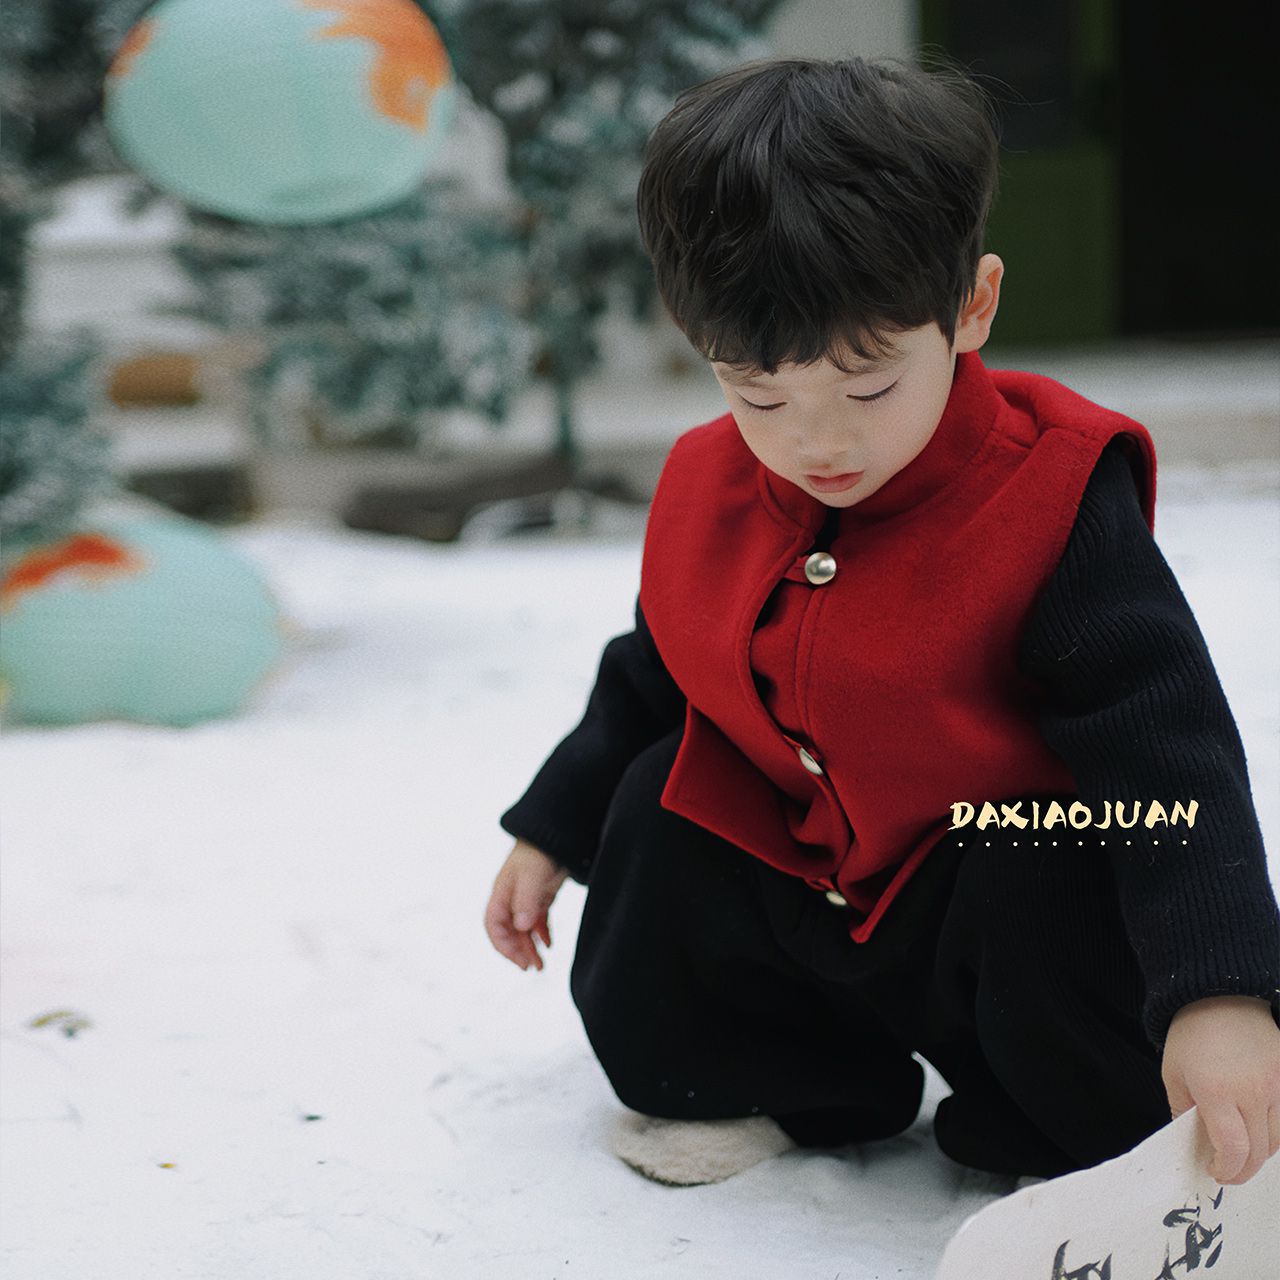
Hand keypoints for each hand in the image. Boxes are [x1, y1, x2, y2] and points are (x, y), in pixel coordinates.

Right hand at [484, 839, 568, 971]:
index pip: (494, 926)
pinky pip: (537, 920)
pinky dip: (542, 934)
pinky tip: (549, 944)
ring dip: (531, 947)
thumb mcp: (532, 876)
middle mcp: (511, 898)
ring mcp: (525, 897)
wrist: (554, 834)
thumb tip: (521, 927)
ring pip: (523, 929)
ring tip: (542, 965)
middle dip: (519, 951)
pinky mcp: (540, 896)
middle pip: (509, 931)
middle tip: (533, 967)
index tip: (519, 960)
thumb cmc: (539, 852)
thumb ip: (526, 901)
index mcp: (502, 894)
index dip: (504, 946)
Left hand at [1161, 994, 1279, 1184]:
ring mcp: (1276, 1086)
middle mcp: (1252, 1092)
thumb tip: (1193, 1143)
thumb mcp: (1174, 1072)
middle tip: (1227, 1172)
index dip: (1226, 1169)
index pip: (1233, 1149)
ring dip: (1260, 1155)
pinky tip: (1256, 1133)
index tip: (1215, 1171)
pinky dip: (1274, 1135)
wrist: (1220, 996)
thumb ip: (1183, 1111)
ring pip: (1277, 1141)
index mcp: (1217, 1091)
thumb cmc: (1192, 1032)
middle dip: (1242, 1170)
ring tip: (1240, 1154)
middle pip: (1259, 1152)